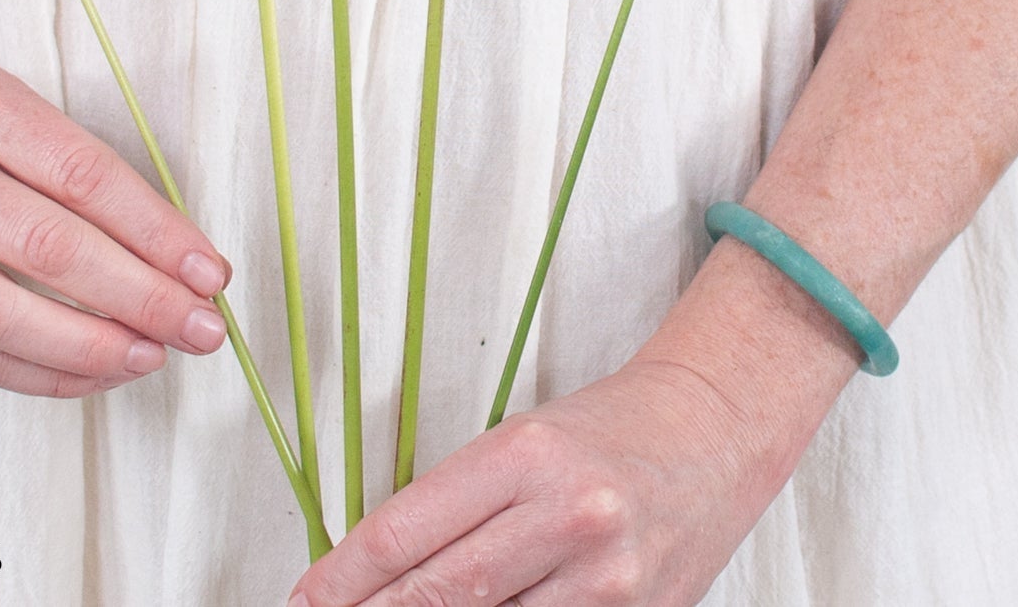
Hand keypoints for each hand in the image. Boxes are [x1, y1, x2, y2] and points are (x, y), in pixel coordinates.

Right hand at [0, 62, 233, 397]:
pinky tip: (101, 372)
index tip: (210, 273)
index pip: (83, 175)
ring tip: (154, 355)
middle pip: (48, 247)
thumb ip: (101, 184)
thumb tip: (188, 268)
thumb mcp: (32, 122)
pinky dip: (47, 374)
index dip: (156, 231)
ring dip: (94, 347)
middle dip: (140, 297)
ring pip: (3, 316)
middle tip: (201, 327)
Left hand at [289, 358, 779, 606]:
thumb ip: (458, 507)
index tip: (305, 599)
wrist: (712, 431)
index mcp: (523, 454)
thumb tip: (380, 570)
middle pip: (439, 595)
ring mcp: (608, 580)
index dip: (341, 578)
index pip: (405, 532)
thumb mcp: (520, 441)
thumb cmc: (607, 428)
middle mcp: (566, 516)